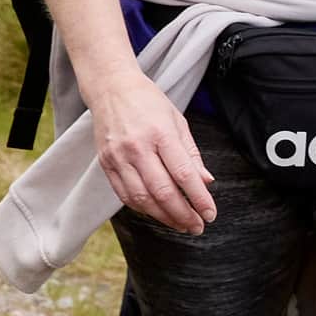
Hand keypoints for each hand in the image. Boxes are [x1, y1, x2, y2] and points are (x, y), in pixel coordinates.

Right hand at [92, 68, 216, 232]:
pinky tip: (156, 212)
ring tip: (179, 224)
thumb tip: (206, 182)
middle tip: (197, 226)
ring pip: (142, 199)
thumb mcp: (177, 121)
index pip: (183, 175)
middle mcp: (137, 147)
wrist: (110, 88)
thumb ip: (191, 154)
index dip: (199, 199)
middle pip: (163, 192)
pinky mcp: (106, 163)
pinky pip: (124, 195)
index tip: (210, 214)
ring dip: (163, 217)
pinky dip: (142, 209)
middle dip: (183, 215)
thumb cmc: (148, 102)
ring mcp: (118, 157)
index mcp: (160, 133)